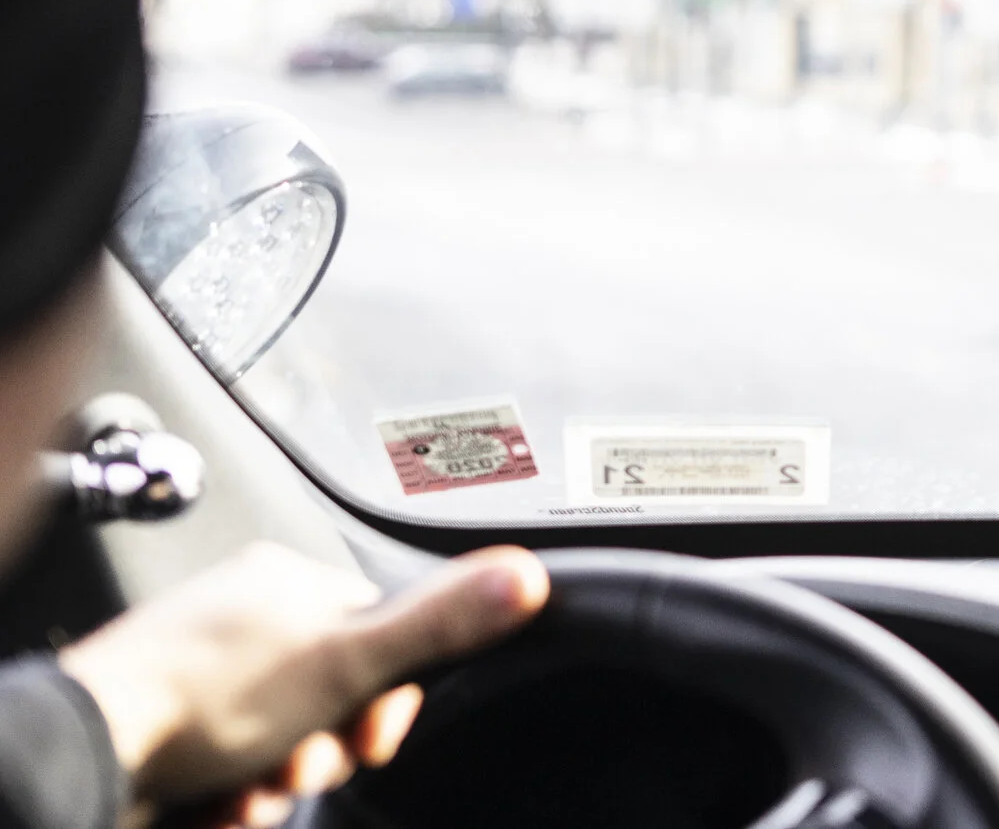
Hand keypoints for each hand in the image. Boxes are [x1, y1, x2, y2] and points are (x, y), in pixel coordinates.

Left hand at [59, 541, 546, 827]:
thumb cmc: (206, 694)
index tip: (376, 731)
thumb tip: (528, 573)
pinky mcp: (163, 730)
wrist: (89, 753)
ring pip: (277, 741)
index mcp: (286, 581)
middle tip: (308, 762)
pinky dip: (230, 800)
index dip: (387, 693)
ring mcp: (196, 674)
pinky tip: (220, 806)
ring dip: (278, 783)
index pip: (376, 633)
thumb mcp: (347, 658)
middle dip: (327, 746)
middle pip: (327, 695)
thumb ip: (440, 621)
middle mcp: (242, 619)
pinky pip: (225, 769)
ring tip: (252, 792)